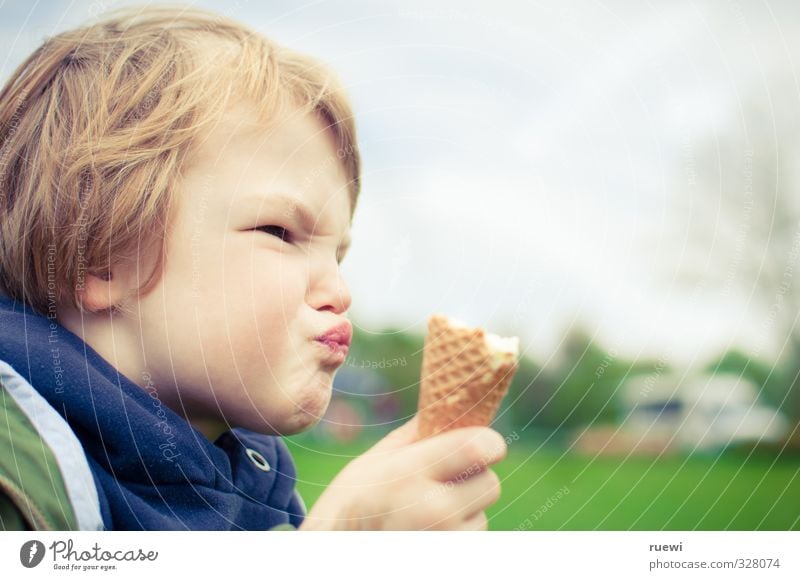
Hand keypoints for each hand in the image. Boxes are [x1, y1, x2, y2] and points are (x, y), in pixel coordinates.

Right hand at [299, 416, 506, 529]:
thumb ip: (420, 434)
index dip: (488, 443)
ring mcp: (443, 541)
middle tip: (448, 481)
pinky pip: (472, 540)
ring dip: (465, 512)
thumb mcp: (378, 458)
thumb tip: (453, 405)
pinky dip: (458, 535)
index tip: (483, 443)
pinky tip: (429, 533)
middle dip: (475, 479)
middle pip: (490, 484)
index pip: (479, 448)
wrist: (336, 549)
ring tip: (426, 514)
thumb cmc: (353, 502)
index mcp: (410, 473)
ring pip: (482, 517)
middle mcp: (432, 510)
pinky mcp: (450, 561)